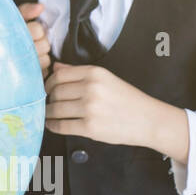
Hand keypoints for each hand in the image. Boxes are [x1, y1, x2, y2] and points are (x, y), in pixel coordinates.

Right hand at [18, 2, 50, 76]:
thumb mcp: (9, 18)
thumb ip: (25, 10)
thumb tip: (40, 7)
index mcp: (17, 35)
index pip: (39, 30)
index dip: (36, 29)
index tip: (27, 31)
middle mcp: (20, 52)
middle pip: (45, 45)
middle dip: (39, 42)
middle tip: (26, 43)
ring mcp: (24, 68)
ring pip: (46, 59)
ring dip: (39, 56)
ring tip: (26, 54)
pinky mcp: (27, 78)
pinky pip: (43, 72)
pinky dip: (38, 68)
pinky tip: (27, 65)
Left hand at [44, 62, 188, 161]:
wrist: (149, 120)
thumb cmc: (126, 99)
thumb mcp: (106, 79)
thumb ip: (79, 72)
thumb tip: (56, 67)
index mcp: (95, 73)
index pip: (59, 75)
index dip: (48, 82)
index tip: (46, 88)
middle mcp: (91, 88)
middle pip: (55, 92)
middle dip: (48, 98)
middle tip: (47, 102)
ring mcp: (90, 108)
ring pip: (55, 109)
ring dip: (48, 113)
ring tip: (47, 114)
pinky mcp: (90, 128)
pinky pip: (62, 125)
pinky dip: (53, 125)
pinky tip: (51, 124)